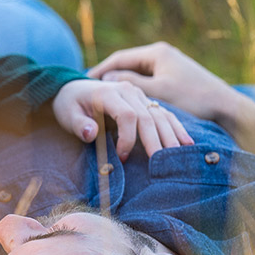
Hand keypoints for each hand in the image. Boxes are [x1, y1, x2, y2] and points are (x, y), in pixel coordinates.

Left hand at [52, 77, 193, 160]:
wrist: (74, 89)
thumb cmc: (70, 105)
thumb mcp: (67, 114)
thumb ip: (79, 125)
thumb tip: (91, 133)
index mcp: (109, 92)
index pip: (127, 115)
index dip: (128, 138)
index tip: (122, 157)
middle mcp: (128, 90)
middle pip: (148, 116)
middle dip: (155, 142)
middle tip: (161, 165)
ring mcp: (139, 95)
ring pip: (160, 116)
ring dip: (170, 137)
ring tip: (179, 158)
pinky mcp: (146, 102)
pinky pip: (165, 114)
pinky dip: (176, 128)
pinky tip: (187, 144)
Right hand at [89, 41, 233, 122]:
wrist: (228, 106)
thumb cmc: (194, 98)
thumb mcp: (159, 92)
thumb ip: (131, 84)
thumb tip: (106, 79)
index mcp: (157, 53)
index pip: (119, 59)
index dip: (98, 71)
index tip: (81, 82)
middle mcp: (162, 55)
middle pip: (127, 65)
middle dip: (107, 78)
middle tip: (87, 89)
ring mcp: (169, 66)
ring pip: (137, 75)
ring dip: (121, 86)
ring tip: (103, 97)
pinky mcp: (175, 78)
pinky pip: (148, 82)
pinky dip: (135, 91)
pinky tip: (126, 102)